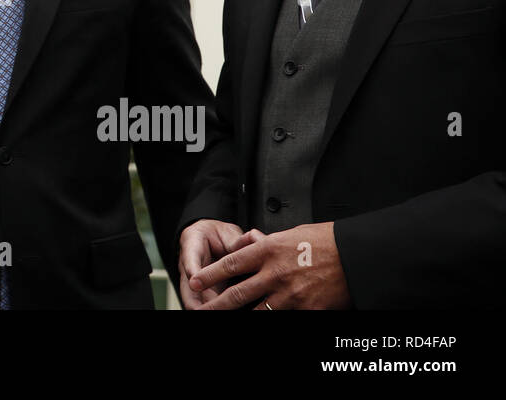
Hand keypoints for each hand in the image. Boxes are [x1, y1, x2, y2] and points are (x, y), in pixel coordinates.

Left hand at [190, 221, 350, 309]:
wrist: (356, 256)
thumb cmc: (325, 241)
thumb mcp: (289, 232)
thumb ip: (265, 240)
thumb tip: (246, 240)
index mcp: (268, 251)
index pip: (230, 264)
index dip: (209, 275)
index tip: (195, 281)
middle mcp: (274, 274)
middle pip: (237, 293)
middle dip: (215, 305)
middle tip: (201, 310)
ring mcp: (290, 295)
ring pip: (256, 312)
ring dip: (240, 316)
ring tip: (225, 318)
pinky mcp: (306, 310)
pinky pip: (282, 318)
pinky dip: (271, 318)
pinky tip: (263, 318)